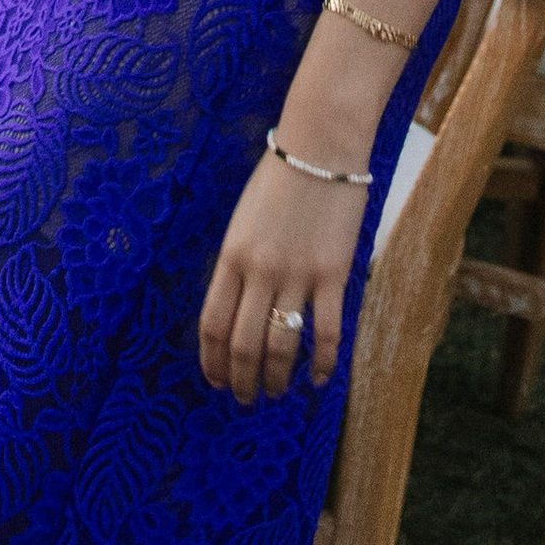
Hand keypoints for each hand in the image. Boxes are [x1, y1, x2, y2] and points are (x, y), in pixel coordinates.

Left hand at [199, 145, 364, 403]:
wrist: (321, 145)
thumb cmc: (280, 178)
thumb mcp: (243, 221)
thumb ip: (238, 264)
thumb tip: (237, 309)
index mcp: (231, 257)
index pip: (212, 325)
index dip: (212, 361)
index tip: (216, 382)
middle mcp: (259, 272)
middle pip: (243, 345)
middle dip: (242, 381)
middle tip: (246, 399)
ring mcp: (297, 274)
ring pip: (281, 347)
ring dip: (277, 379)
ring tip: (277, 393)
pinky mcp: (332, 273)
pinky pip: (326, 332)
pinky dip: (323, 364)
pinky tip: (320, 379)